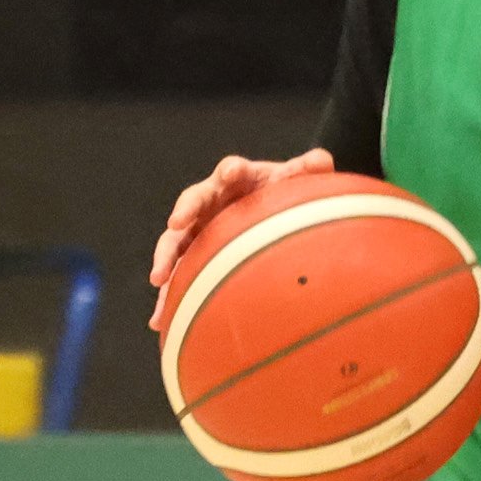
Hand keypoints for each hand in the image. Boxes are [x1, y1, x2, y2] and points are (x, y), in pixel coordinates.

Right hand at [149, 148, 331, 310]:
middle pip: (192, 201)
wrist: (266, 208)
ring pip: (176, 241)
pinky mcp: (193, 253)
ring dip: (165, 259)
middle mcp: (210, 200)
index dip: (231, 169)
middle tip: (176, 222)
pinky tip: (160, 321)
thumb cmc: (279, 189)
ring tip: (158, 279)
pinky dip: (169, 296)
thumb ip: (307, 169)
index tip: (232, 171)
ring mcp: (198, 227)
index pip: (231, 169)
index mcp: (236, 178)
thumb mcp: (294, 179)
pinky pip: (178, 274)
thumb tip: (321, 160)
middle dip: (184, 211)